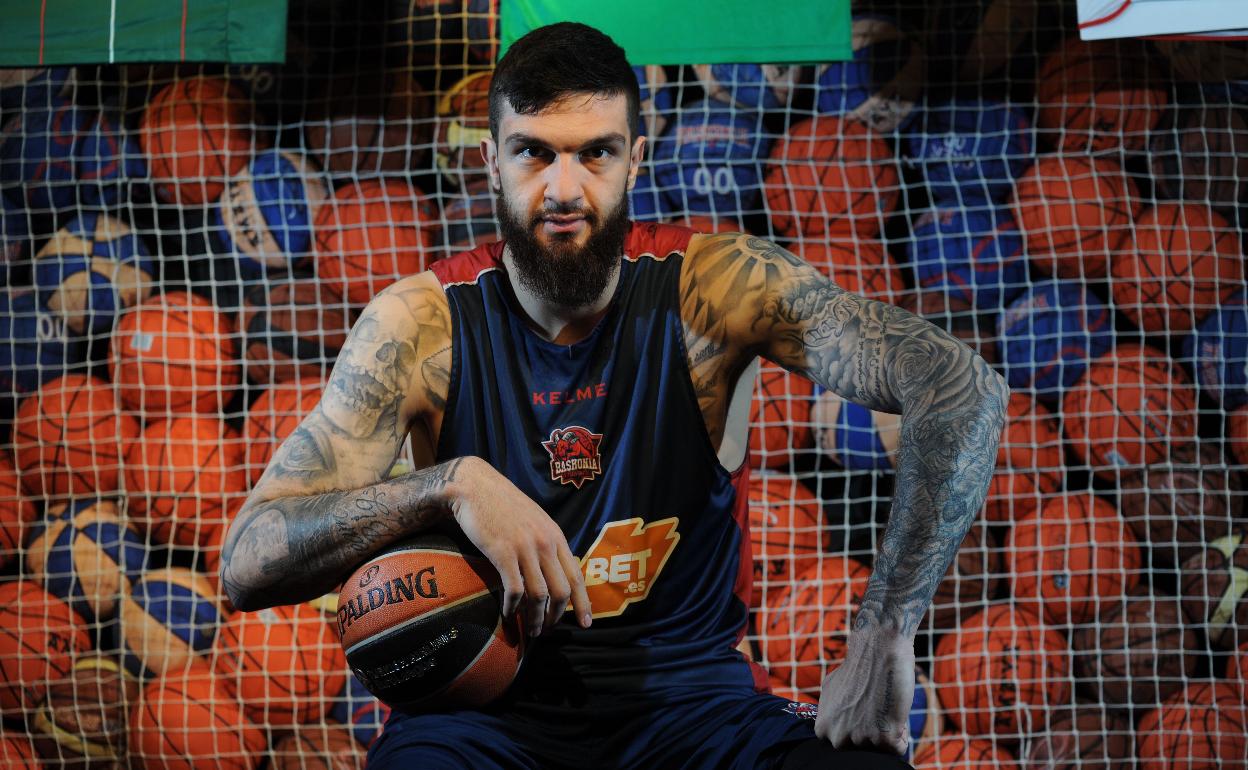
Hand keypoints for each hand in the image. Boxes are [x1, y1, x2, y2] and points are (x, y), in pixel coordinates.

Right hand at [448, 456, 591, 636]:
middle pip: (562, 590)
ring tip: (531, 630)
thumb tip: (554, 571)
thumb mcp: (534, 521)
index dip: (583, 603)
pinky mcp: (503, 553)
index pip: (577, 575)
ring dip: (535, 618)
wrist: (475, 486)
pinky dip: (513, 607)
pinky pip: (515, 590)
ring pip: (540, 595)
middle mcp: (545, 543)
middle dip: (557, 616)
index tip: (585, 623)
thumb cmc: (502, 504)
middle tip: (548, 630)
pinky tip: (508, 614)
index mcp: (556, 536)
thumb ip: (546, 544)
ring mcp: (525, 548)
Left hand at [814, 628, 914, 755]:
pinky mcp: (884, 738)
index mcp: (823, 729)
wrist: (878, 650)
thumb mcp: (830, 690)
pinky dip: (902, 731)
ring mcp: (860, 739)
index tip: (861, 709)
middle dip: (873, 732)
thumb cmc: (858, 667)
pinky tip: (894, 709)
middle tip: (875, 706)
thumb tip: (830, 728)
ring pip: (882, 748)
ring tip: (884, 704)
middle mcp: (837, 738)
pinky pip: (899, 747)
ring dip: (888, 730)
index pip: (845, 745)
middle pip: (863, 750)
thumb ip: (829, 713)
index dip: (857, 727)